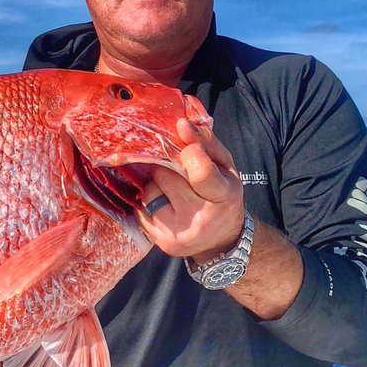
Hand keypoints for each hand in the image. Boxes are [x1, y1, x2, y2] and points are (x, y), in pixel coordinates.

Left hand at [138, 118, 244, 262]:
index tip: (190, 150)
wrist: (222, 240)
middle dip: (169, 168)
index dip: (189, 153)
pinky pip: (141, 210)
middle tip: (181, 174)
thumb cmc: (222, 196)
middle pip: (166, 176)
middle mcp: (200, 219)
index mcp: (223, 196)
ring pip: (149, 191)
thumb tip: (180, 124)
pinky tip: (165, 206)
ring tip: (173, 193)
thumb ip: (205, 141)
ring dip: (157, 186)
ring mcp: (178, 234)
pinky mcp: (161, 242)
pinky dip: (150, 203)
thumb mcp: (224, 166)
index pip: (200, 171)